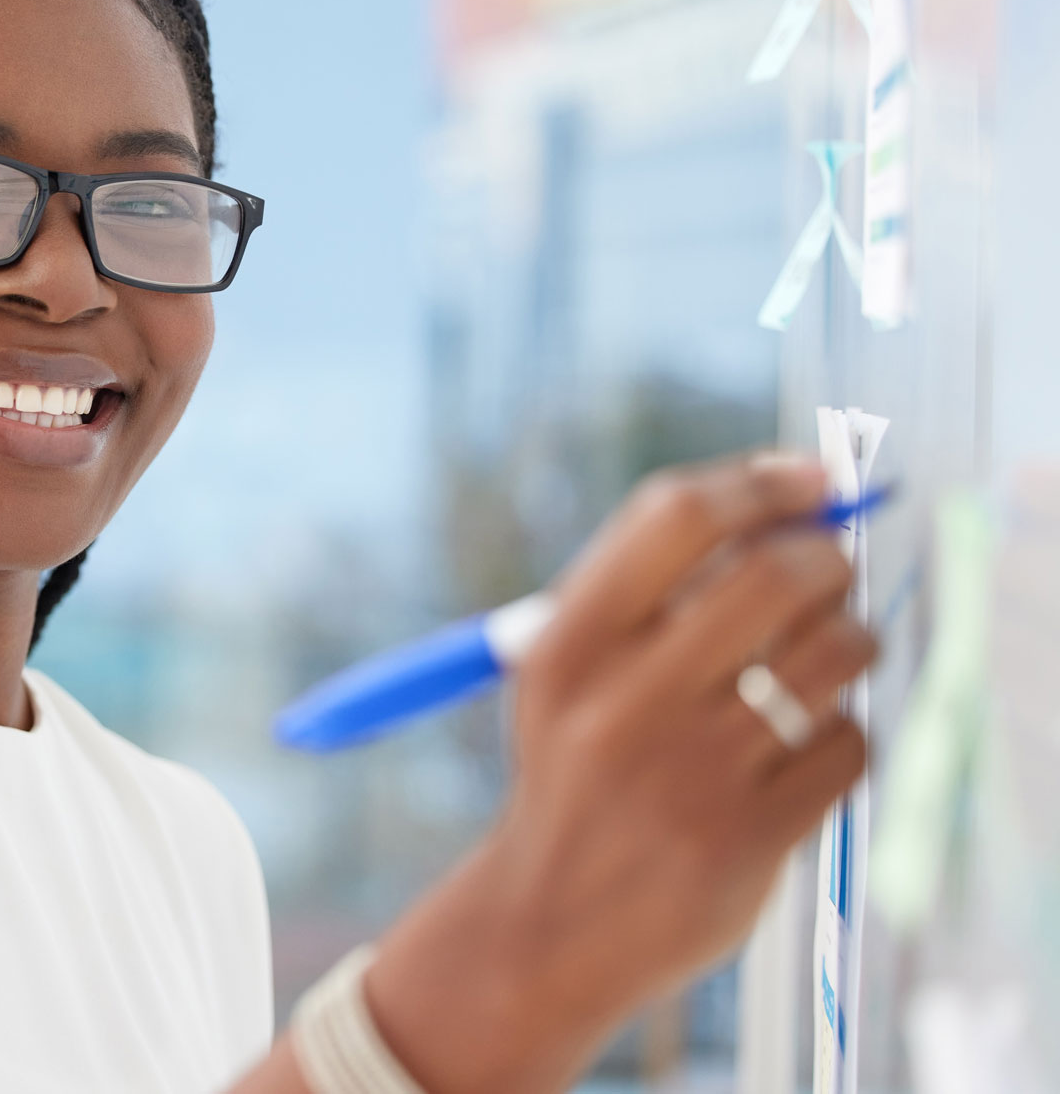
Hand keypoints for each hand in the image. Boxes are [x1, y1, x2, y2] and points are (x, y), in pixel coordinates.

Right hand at [359, 455, 872, 1093]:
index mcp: (566, 645)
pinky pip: (848, 743)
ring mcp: (690, 771)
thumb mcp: (563, 677)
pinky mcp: (749, 836)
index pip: (676, 516)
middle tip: (830, 566)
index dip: (758, 483)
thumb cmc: (576, 772)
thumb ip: (646, 593)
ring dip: (850, 638)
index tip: (807, 479)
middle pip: (771, 574)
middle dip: (826, 556)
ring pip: (831, 654)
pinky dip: (843, 733)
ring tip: (827, 653)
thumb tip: (785, 506)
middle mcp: (622, 701)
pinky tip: (803, 746)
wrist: (552, 922)